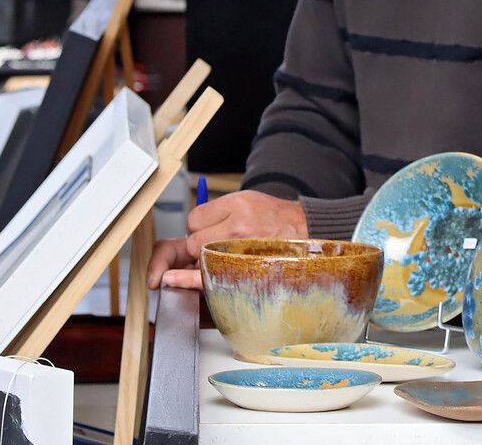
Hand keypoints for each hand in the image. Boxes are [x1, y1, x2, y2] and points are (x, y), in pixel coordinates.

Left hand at [147, 191, 307, 288]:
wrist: (308, 237)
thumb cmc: (278, 220)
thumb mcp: (250, 200)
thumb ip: (220, 211)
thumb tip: (193, 226)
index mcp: (239, 205)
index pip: (194, 219)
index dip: (200, 226)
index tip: (213, 229)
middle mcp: (238, 228)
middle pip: (193, 241)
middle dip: (201, 245)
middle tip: (222, 245)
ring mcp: (240, 253)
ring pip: (200, 260)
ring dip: (206, 262)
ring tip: (229, 258)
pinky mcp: (242, 273)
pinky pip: (205, 278)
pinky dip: (191, 280)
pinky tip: (173, 280)